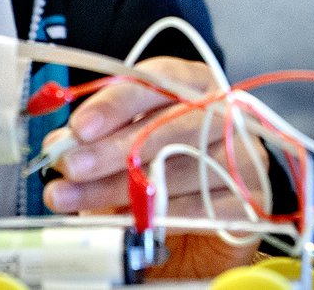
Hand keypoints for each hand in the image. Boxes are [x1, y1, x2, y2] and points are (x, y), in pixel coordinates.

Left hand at [38, 55, 265, 276]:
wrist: (202, 234)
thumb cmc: (161, 176)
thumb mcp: (122, 151)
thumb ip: (95, 141)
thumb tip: (61, 142)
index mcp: (196, 84)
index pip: (160, 79)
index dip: (116, 102)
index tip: (79, 126)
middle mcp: (227, 113)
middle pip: (172, 124)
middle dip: (113, 148)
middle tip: (70, 167)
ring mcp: (245, 154)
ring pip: (179, 168)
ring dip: (120, 188)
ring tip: (74, 200)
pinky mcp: (251, 198)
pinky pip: (199, 208)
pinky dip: (157, 216)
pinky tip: (126, 221)